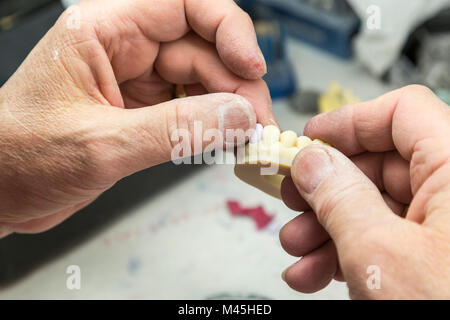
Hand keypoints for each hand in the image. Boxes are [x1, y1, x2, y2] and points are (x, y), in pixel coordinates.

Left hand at [0, 0, 273, 236]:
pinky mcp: (142, 111)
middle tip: (256, 123)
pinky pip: (190, 107)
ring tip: (245, 137)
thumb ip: (175, 130)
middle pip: (202, 48)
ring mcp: (136, 81)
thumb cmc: (18, 158)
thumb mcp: (101, 145)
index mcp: (103, 30)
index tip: (251, 68)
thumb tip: (238, 117)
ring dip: (229, 107)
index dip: (227, 29)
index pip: (183, 5)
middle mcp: (124, 49)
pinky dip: (213, 124)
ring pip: (202, 80)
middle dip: (235, 84)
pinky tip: (224, 141)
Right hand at [279, 85, 449, 298]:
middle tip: (289, 199)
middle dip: (325, 187)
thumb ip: (339, 197)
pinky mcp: (436, 258)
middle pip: (379, 164)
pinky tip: (315, 273)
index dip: (349, 122)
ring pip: (375, 207)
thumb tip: (310, 161)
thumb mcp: (381, 254)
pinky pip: (384, 239)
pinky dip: (346, 253)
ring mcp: (446, 228)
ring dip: (326, 227)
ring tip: (296, 251)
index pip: (402, 113)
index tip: (307, 140)